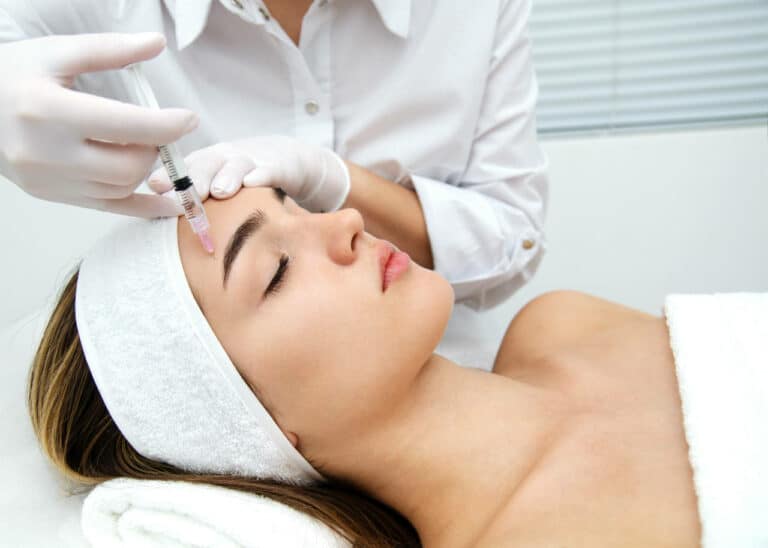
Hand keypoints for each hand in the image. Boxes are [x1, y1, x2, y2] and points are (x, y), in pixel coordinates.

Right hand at [0, 32, 197, 216]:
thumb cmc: (12, 76)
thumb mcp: (56, 53)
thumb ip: (109, 50)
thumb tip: (155, 43)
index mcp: (49, 110)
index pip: (126, 126)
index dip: (166, 125)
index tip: (188, 118)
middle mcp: (47, 153)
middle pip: (128, 165)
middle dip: (154, 149)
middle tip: (157, 131)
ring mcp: (49, 180)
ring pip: (121, 188)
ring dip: (144, 169)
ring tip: (144, 146)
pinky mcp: (53, 195)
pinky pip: (109, 208)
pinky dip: (144, 206)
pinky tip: (170, 203)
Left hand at [148, 135, 349, 211]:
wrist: (288, 159)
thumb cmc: (243, 177)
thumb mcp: (217, 184)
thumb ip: (194, 202)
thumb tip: (160, 223)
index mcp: (205, 163)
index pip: (183, 167)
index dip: (169, 175)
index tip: (155, 186)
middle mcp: (224, 158)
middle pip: (206, 164)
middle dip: (194, 178)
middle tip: (187, 195)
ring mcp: (251, 160)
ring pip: (236, 165)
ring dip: (226, 177)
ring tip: (220, 192)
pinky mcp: (277, 166)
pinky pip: (268, 170)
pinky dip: (261, 175)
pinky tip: (254, 184)